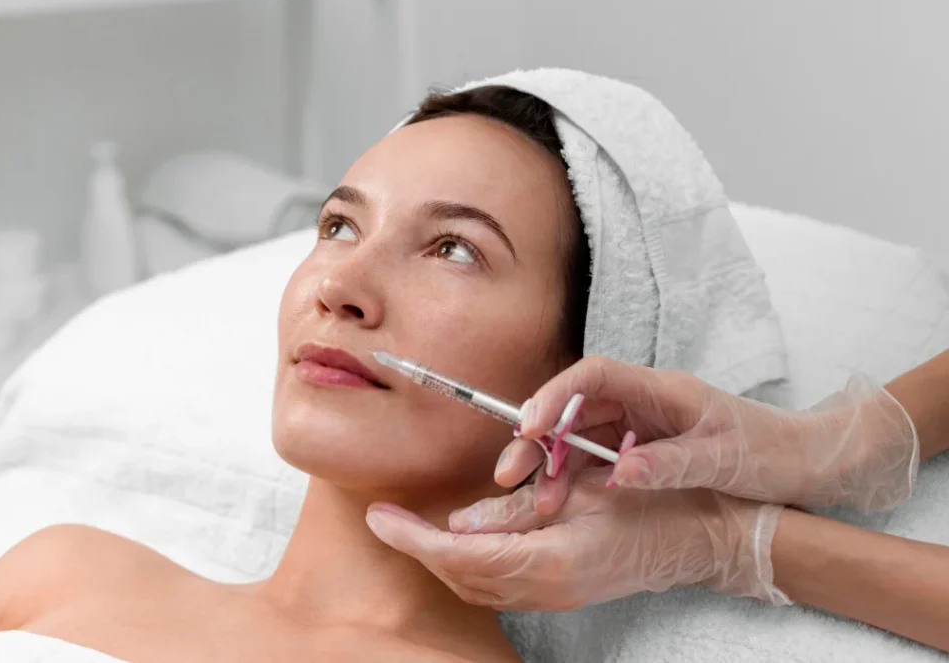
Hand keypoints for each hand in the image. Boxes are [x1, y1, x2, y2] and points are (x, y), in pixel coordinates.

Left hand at [366, 470, 787, 609]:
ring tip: (408, 529)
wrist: (707, 539)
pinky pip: (499, 585)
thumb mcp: (585, 491)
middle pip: (462, 577)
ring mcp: (558, 597)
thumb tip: (460, 523)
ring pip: (477, 587)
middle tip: (384, 520)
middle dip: (417, 550)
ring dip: (439, 559)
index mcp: (554, 559)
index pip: (462, 556)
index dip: (414, 538)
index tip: (379, 516)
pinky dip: (468, 565)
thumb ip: (520, 510)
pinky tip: (458, 541)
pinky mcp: (563, 592)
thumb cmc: (654, 502)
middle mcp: (550, 588)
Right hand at [504, 357, 918, 512]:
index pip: (593, 376)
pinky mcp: (640, 451)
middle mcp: (641, 402)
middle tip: (510, 472)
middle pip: (574, 409)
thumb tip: (618, 473)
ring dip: (552, 466)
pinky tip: (561, 504)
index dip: (555, 396)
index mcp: (659, 389)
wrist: (801, 464)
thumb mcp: (722, 459)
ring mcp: (639, 427)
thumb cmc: (768, 451)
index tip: (529, 427)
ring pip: (577, 439)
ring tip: (537, 502)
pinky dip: (573, 480)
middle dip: (538, 438)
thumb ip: (670, 464)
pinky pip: (594, 460)